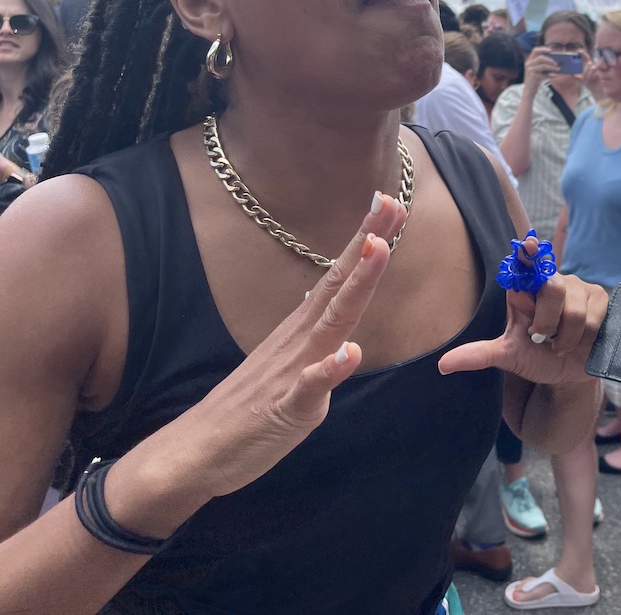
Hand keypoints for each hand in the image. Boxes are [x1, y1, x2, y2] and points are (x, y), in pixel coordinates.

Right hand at [160, 195, 406, 500]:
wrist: (196, 451)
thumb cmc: (250, 410)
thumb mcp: (296, 370)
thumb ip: (318, 344)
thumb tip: (338, 320)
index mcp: (305, 332)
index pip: (341, 279)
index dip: (368, 243)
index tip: (391, 203)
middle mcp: (300, 341)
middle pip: (340, 285)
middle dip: (369, 244)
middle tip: (392, 202)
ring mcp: (292, 372)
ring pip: (331, 323)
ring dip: (356, 285)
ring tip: (379, 248)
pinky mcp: (285, 410)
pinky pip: (309, 389)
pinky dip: (329, 371)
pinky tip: (348, 354)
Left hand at [438, 233, 606, 384]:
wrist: (568, 373)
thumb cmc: (537, 358)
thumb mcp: (508, 356)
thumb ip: (479, 355)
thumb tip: (443, 365)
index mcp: (526, 290)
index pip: (526, 263)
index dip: (528, 252)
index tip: (527, 244)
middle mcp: (553, 282)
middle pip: (552, 288)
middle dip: (546, 322)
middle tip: (541, 338)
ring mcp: (579, 288)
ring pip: (574, 310)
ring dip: (565, 337)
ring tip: (561, 343)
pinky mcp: (600, 299)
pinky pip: (594, 317)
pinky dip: (585, 337)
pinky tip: (582, 340)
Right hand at [523, 46, 560, 92]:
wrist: (529, 91)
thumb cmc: (536, 80)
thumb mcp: (539, 71)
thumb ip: (545, 65)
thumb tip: (557, 61)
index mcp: (530, 60)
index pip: (535, 50)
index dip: (543, 49)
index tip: (551, 50)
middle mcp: (528, 64)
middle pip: (540, 58)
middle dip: (550, 60)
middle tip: (557, 63)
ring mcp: (530, 70)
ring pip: (543, 66)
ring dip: (552, 67)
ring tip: (558, 69)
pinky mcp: (533, 77)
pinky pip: (543, 75)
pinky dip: (550, 75)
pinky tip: (554, 76)